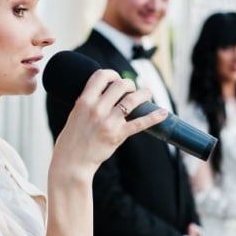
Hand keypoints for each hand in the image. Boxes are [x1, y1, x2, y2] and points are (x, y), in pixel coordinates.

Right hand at [52, 70, 167, 174]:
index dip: (112, 74)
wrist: (71, 162)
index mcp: (84, 101)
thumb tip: (103, 91)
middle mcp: (97, 109)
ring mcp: (108, 122)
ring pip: (132, 100)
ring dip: (144, 94)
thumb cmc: (72, 139)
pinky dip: (154, 117)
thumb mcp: (75, 114)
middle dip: (130, 84)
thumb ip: (88, 102)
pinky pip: (139, 123)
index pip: (101, 76)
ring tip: (147, 94)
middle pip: (120, 85)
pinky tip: (163, 113)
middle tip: (132, 89)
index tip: (116, 79)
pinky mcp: (117, 135)